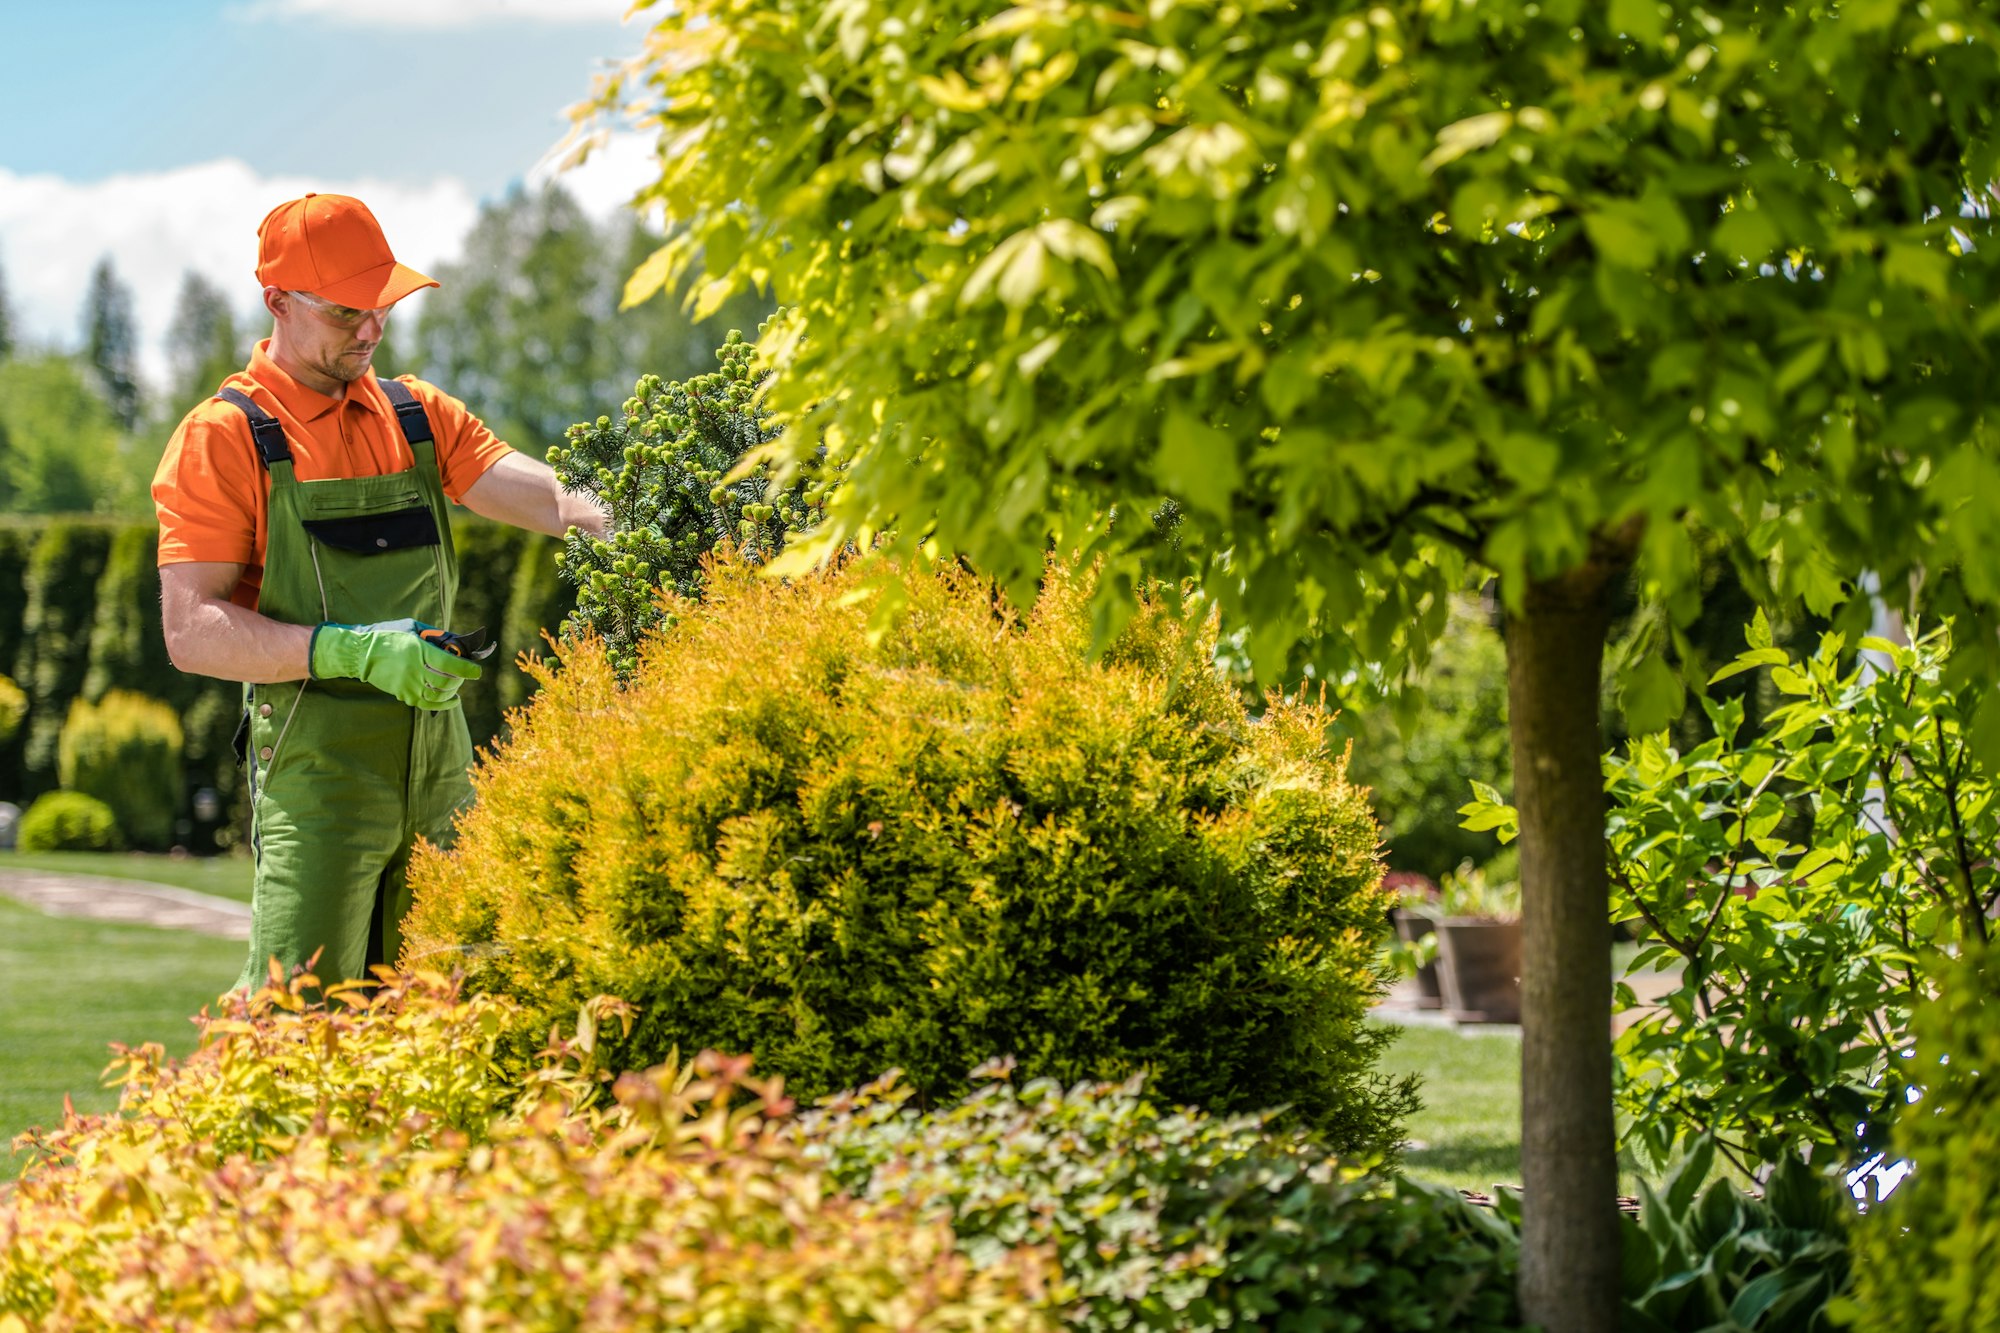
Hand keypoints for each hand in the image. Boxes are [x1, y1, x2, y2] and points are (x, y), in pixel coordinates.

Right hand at [309, 618, 482, 709]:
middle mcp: (413, 669)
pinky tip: (453, 700)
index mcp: (418, 650)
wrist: (359, 652)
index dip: (468, 670)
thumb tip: (459, 643)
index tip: (477, 671)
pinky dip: (443, 704)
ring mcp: (407, 684)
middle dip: (460, 680)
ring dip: (452, 692)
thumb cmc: (389, 635)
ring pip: (438, 696)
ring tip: (456, 686)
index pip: (450, 665)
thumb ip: (436, 636)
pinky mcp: (402, 694)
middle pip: (447, 683)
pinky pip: (427, 705)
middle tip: (464, 675)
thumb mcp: (413, 627)